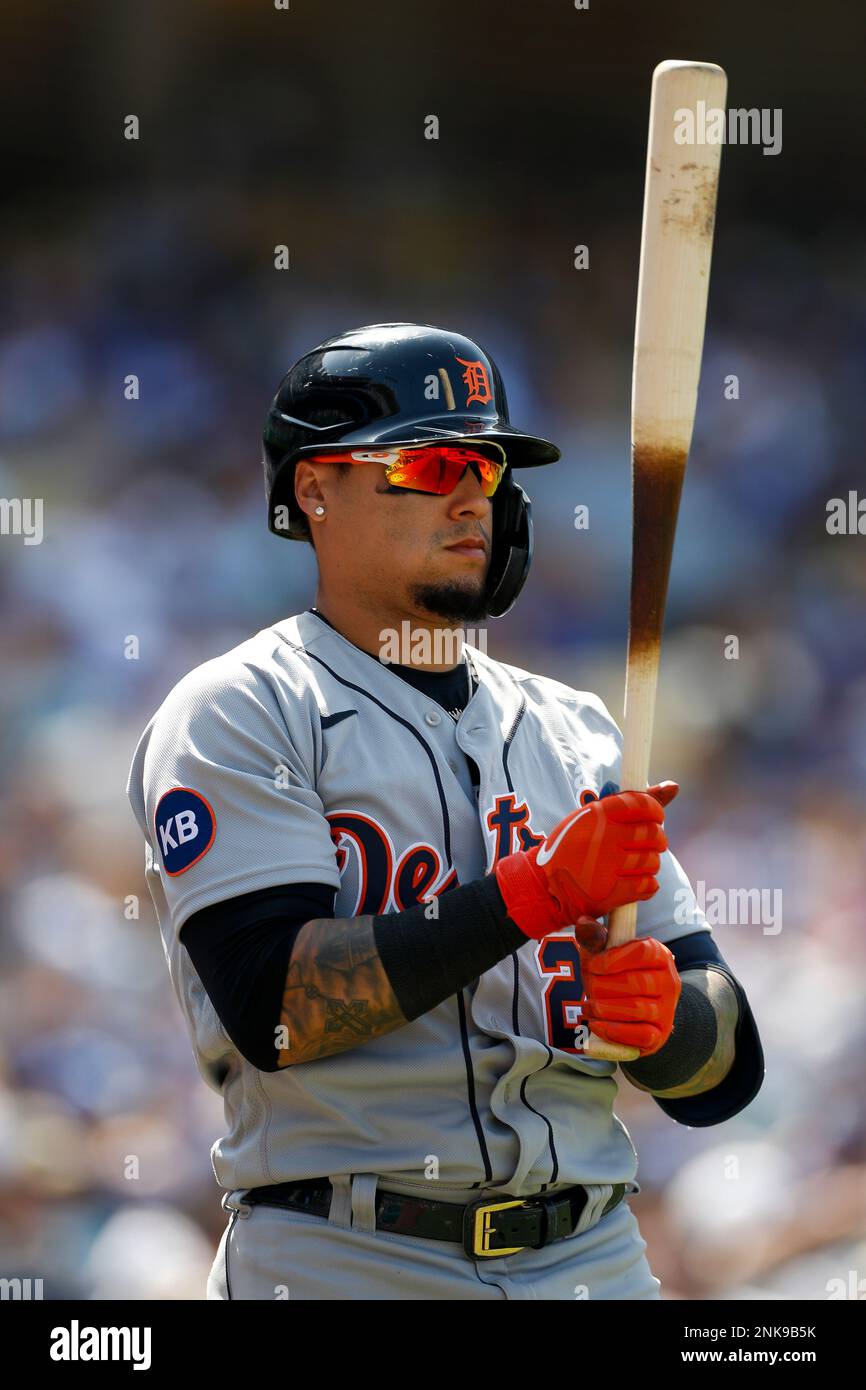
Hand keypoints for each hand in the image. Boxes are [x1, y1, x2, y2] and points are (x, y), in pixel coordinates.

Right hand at [495, 781, 676, 942]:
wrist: (543, 886)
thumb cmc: (572, 847)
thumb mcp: (593, 817)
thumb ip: (634, 802)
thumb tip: (674, 786)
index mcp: (597, 814)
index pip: (644, 805)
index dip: (656, 812)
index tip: (654, 819)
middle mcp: (602, 837)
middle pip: (654, 835)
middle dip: (656, 842)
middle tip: (645, 847)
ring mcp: (606, 866)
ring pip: (653, 862)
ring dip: (649, 865)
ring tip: (634, 866)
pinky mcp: (610, 892)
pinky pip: (648, 886)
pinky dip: (646, 886)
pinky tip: (634, 882)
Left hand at [577, 937, 680, 1054]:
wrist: (636, 1007)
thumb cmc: (617, 974)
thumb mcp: (604, 952)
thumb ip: (594, 937)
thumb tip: (583, 923)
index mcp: (659, 954)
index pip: (642, 952)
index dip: (613, 959)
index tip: (592, 965)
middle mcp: (669, 981)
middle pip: (636, 983)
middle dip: (603, 986)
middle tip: (588, 987)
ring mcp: (667, 1009)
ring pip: (636, 1009)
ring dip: (604, 1009)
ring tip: (588, 1007)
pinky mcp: (659, 1034)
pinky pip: (639, 1035)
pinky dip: (614, 1031)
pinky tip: (596, 1024)